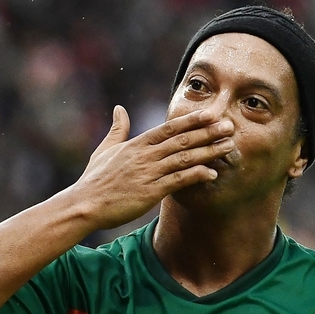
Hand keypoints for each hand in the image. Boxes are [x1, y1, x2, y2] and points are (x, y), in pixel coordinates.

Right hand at [70, 105, 234, 229]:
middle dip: (208, 132)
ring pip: (184, 158)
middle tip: (229, 125)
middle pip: (182, 140)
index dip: (192, 120)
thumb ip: (117, 129)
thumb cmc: (94, 180)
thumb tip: (119, 109)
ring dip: (208, 151)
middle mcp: (145, 156)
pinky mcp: (150, 192)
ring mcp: (148, 173)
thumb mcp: (104, 149)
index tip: (211, 114)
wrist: (85, 204)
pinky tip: (212, 172)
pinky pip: (177, 181)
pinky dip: (196, 175)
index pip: (169, 128)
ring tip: (229, 146)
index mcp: (136, 144)